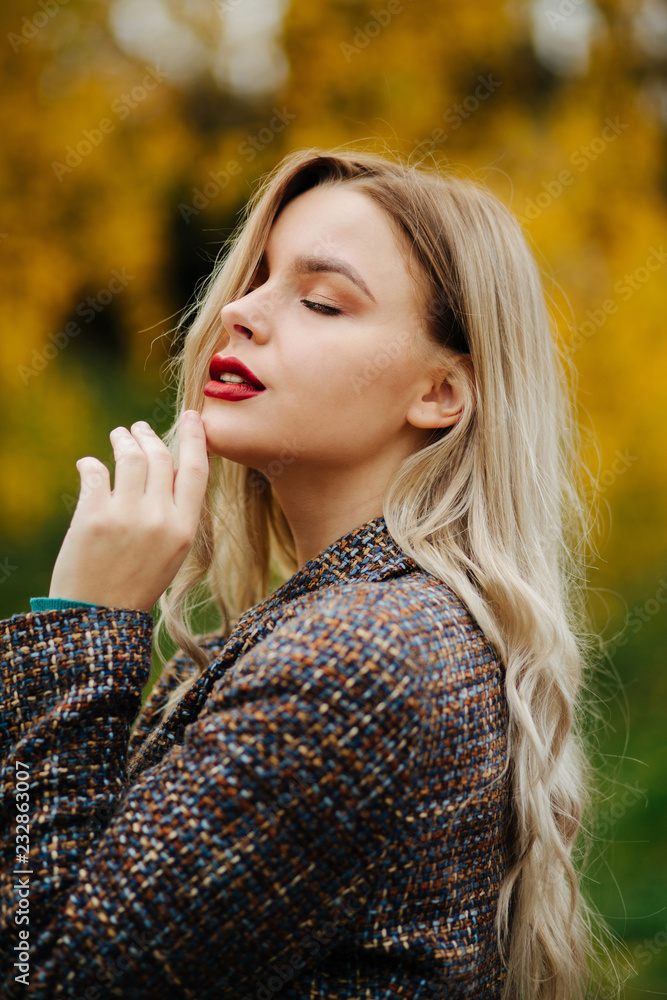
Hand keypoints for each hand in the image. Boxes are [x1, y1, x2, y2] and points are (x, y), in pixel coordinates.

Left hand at [49, 411, 209, 612]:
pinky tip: (89, 465)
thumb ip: (174, 512)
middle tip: (137, 429)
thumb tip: (167, 467)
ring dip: (123, 440)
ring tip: (118, 436)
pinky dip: (91, 463)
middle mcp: (159, 519)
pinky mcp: (93, 517)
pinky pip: (95, 472)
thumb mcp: (171, 552)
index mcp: (185, 529)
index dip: (194, 439)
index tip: (193, 417)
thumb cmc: (136, 583)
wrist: (99, 616)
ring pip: (130, 457)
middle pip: (160, 457)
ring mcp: (126, 517)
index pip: (196, 470)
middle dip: (148, 436)